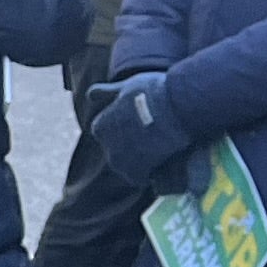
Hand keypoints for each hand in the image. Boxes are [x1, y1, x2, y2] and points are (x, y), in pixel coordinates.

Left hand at [89, 73, 200, 195]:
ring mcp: (120, 161)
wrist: (176, 105)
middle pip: (117, 152)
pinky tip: (161, 166)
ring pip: (127, 167)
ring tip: (160, 153)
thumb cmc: (152, 92)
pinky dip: (148, 174)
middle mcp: (105, 145)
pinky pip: (140, 179)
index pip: (108, 135)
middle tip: (154, 139)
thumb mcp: (125, 87)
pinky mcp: (137, 172)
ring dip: (140, 163)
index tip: (141, 128)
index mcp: (100, 126)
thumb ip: (107, 92)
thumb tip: (90, 94)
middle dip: (132, 148)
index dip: (126, 132)